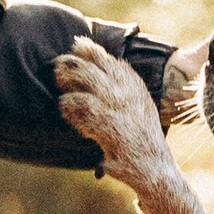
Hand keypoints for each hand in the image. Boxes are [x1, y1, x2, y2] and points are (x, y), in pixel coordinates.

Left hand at [55, 37, 173, 189]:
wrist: (155, 170)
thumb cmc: (142, 141)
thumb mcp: (140, 109)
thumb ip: (126, 91)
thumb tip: (104, 71)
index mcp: (136, 88)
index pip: (112, 61)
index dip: (92, 51)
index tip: (77, 44)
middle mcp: (128, 94)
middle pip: (96, 68)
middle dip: (74, 63)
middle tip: (57, 64)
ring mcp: (120, 109)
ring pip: (88, 83)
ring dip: (68, 81)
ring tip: (57, 84)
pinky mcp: (110, 127)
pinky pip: (84, 109)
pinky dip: (70, 108)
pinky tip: (63, 109)